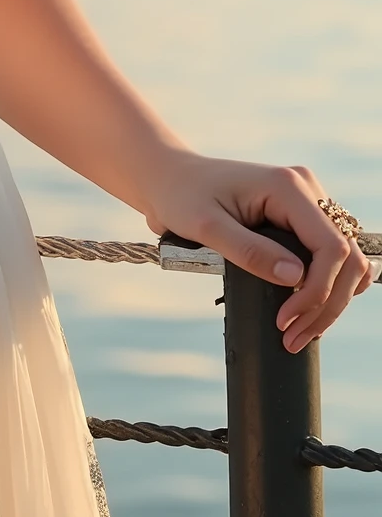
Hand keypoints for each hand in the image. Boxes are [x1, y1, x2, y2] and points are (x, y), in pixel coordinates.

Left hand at [141, 146, 372, 351]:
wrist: (169, 179)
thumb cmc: (181, 196)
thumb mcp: (206, 226)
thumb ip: (250, 251)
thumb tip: (295, 277)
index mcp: (288, 187)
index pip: (331, 248)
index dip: (317, 291)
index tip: (285, 320)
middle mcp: (306, 191)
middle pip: (347, 258)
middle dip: (328, 304)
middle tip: (294, 337)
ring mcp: (306, 204)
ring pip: (346, 260)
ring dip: (331, 300)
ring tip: (300, 331)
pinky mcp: (299, 218)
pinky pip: (329, 258)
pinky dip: (326, 287)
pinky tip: (306, 311)